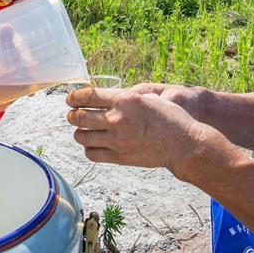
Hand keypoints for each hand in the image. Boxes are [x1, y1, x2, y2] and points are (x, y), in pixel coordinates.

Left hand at [66, 87, 207, 170]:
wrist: (183, 144)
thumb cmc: (170, 118)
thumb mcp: (148, 97)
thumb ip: (126, 97)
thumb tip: (105, 96)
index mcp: (125, 99)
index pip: (87, 96)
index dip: (73, 97)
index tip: (70, 99)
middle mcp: (117, 118)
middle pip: (79, 116)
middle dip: (72, 115)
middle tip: (73, 115)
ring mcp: (117, 139)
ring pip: (82, 136)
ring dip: (79, 132)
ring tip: (84, 130)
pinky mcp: (119, 156)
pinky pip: (91, 153)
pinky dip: (88, 148)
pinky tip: (94, 144)